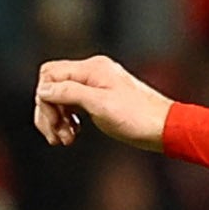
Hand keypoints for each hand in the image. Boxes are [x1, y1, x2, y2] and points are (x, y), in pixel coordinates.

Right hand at [33, 55, 171, 151]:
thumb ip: (69, 94)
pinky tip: (73, 134)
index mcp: (91, 69)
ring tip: (65, 140)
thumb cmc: (137, 117)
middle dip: (49, 113)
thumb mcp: (99, 105)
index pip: (50, 74)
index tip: (52, 123)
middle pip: (53, 86)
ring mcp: (98, 84)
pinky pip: (74, 104)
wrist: (164, 127)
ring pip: (62, 97)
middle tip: (56, 138)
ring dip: (58, 120)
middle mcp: (93, 72)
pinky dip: (69, 119)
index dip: (45, 100)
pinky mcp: (102, 98)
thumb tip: (44, 90)